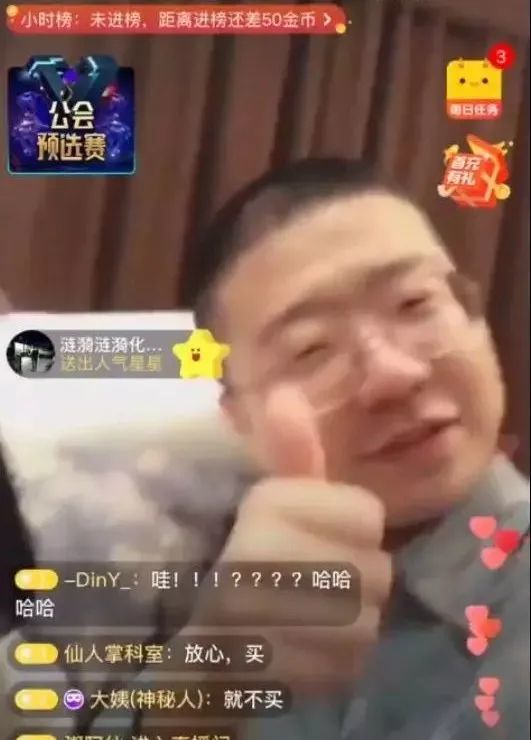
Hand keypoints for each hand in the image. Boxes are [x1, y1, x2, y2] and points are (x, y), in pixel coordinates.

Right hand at [191, 385, 391, 691]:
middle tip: (308, 578)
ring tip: (305, 614)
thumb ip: (286, 454)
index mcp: (266, 507)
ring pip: (370, 618)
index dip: (345, 525)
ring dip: (347, 620)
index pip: (367, 514)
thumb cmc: (233, 562)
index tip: (306, 532)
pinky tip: (303, 648)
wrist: (193, 650)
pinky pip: (354, 662)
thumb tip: (287, 391)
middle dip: (352, 575)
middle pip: (377, 569)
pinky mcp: (279, 675)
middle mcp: (270, 561)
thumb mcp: (263, 502)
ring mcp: (277, 626)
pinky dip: (336, 659)